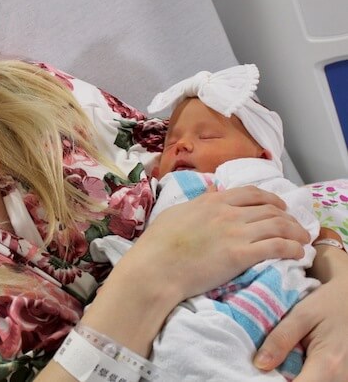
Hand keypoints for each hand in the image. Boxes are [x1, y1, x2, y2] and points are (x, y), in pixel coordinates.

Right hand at [135, 185, 309, 300]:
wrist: (156, 267)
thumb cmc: (159, 243)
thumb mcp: (177, 212)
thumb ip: (199, 202)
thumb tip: (214, 191)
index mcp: (212, 201)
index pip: (251, 193)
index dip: (271, 198)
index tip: (280, 206)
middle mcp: (227, 212)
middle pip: (269, 208)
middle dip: (288, 216)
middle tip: (296, 226)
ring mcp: (235, 232)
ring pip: (278, 225)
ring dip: (296, 232)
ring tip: (303, 239)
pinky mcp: (241, 255)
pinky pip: (276, 247)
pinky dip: (292, 248)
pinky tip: (297, 253)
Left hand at [254, 247, 347, 380]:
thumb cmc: (329, 304)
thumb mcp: (302, 315)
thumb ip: (281, 339)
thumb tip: (259, 364)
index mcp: (328, 365)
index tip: (257, 374)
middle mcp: (341, 380)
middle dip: (279, 380)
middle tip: (263, 368)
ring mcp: (344, 381)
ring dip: (289, 378)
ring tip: (274, 365)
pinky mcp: (342, 379)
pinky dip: (302, 376)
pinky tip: (289, 366)